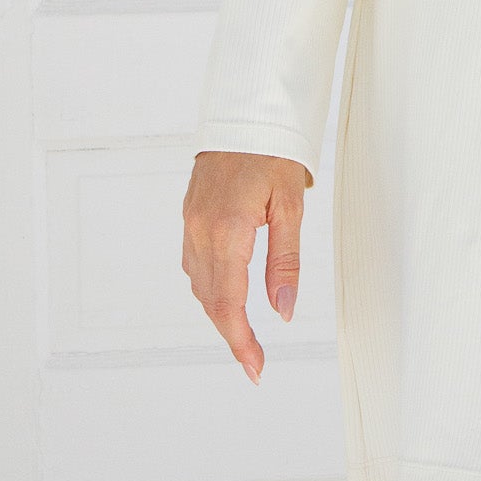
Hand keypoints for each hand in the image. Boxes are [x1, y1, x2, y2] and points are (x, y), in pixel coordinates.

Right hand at [182, 151, 307, 381]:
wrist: (247, 112)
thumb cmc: (275, 153)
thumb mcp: (291, 206)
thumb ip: (286, 262)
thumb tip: (283, 312)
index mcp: (227, 230)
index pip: (229, 302)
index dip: (241, 341)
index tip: (255, 368)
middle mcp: (200, 230)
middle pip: (210, 300)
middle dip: (231, 334)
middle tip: (254, 362)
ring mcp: (190, 223)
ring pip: (198, 285)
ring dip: (219, 312)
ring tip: (244, 334)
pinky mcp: (189, 215)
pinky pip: (193, 263)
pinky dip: (210, 286)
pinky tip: (227, 292)